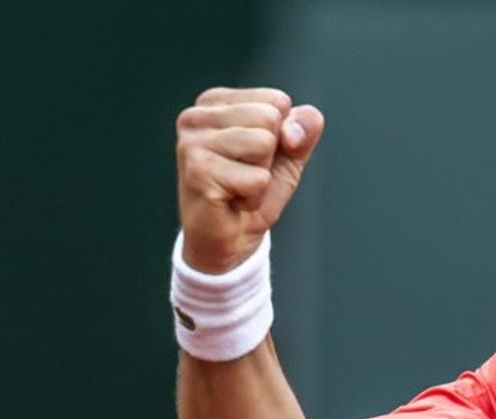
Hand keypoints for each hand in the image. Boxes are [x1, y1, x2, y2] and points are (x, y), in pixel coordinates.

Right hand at [175, 87, 324, 272]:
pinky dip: (254, 197)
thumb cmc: (253, 192)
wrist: (229, 241)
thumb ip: (303, 128)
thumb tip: (293, 129)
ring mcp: (192, 143)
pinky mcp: (198, 172)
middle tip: (245, 176)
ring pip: (264, 144)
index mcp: (215, 102)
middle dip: (270, 156)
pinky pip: (257, 178)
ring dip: (262, 176)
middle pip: (270, 118)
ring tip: (239, 187)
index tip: (254, 158)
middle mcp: (196, 116)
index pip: (277, 101)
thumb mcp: (289, 154)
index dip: (281, 136)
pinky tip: (232, 202)